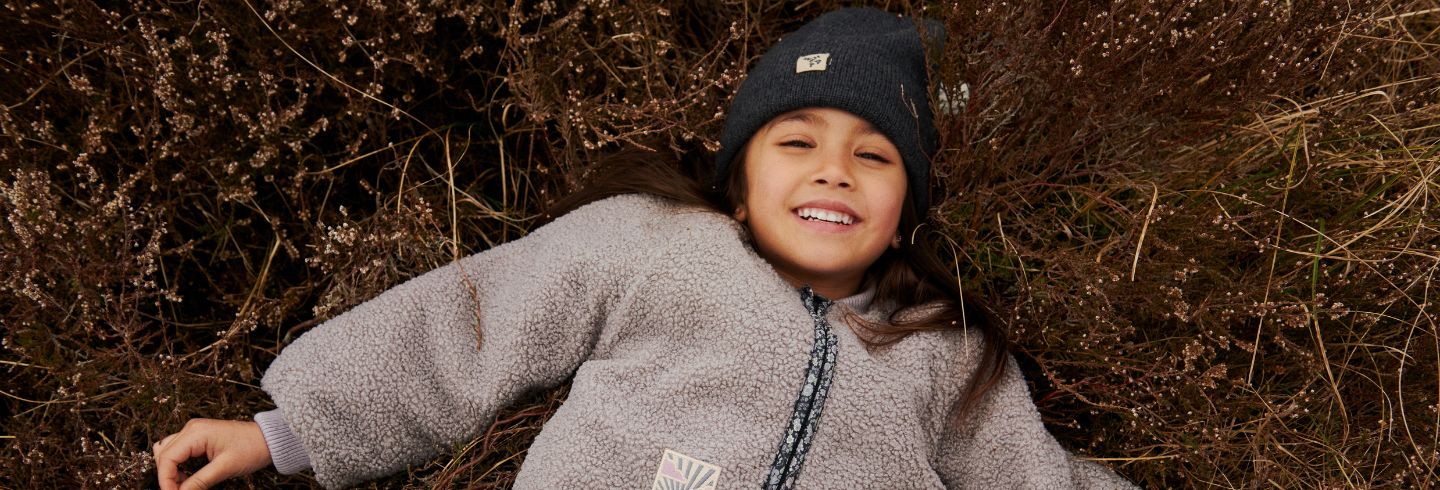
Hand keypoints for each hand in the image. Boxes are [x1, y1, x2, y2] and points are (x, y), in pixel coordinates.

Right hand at [153, 419, 271, 489]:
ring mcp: (194, 431)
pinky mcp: (199, 437)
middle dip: (167, 477)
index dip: (165, 480)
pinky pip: (178, 451)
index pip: (167, 458)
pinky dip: (177, 466)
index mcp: (196, 433)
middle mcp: (191, 429)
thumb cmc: (252, 449)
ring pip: (168, 452)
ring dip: (170, 471)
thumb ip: (199, 482)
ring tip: (183, 487)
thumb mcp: (225, 468)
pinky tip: (186, 479)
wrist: (269, 439)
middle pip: (164, 455)